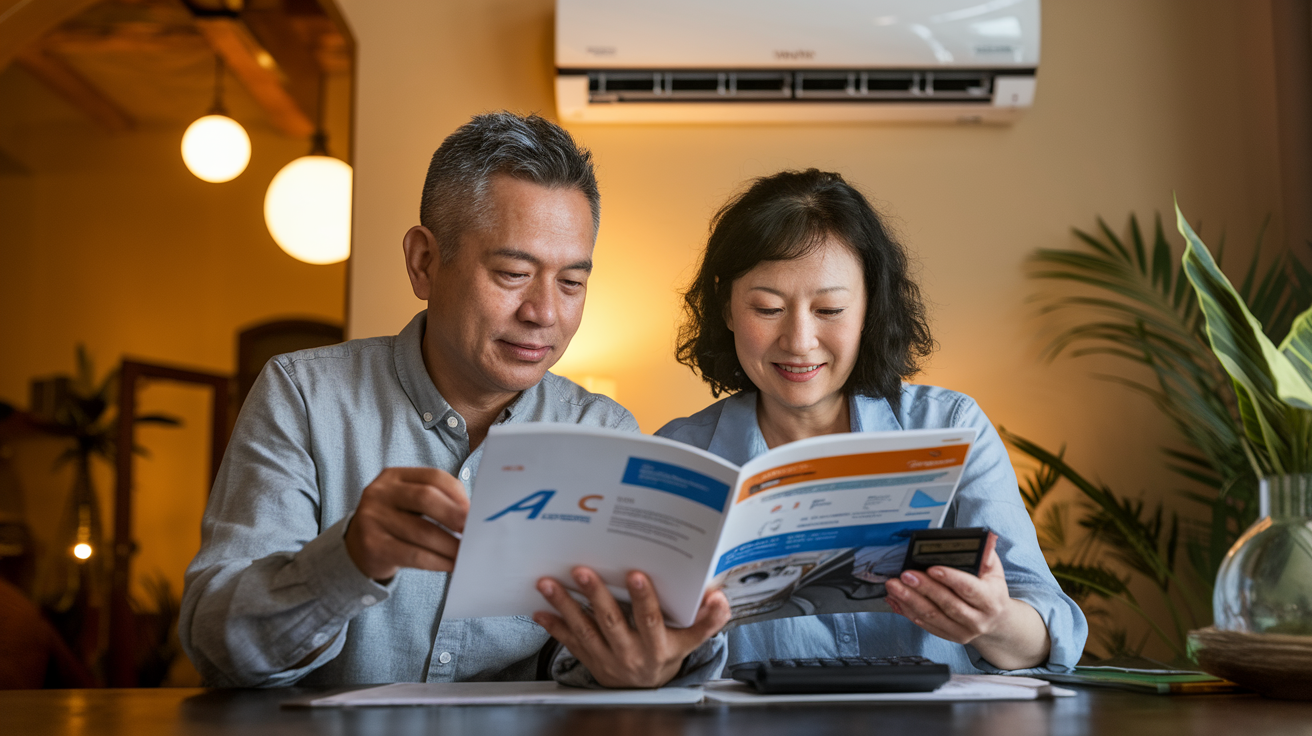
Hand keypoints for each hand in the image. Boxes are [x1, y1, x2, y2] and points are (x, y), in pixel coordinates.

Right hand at [344, 467, 468, 581]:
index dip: (458, 494)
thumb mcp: (410, 504)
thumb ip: (437, 501)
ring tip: (467, 552)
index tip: (476, 511)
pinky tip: (452, 565)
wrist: (357, 548)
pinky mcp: (373, 545)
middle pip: (426, 498)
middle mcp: (379, 492)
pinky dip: (438, 561)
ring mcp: (372, 518)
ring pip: (422, 531)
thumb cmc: (395, 522)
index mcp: (393, 476)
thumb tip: (472, 516)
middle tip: (474, 531)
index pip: (433, 477)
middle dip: (455, 516)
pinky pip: (414, 555)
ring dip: (451, 545)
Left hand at [533, 567, 730, 687]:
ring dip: (565, 606)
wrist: (645, 688)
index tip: (637, 575)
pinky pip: (569, 642)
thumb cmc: (667, 653)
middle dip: (596, 596)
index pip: (651, 621)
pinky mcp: (589, 659)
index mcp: (658, 647)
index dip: (645, 600)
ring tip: (549, 584)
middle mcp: (630, 653)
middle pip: (612, 622)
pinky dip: (553, 626)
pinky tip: (540, 610)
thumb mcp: (690, 640)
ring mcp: (606, 658)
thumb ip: (707, 621)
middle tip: (582, 570)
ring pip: (585, 630)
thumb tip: (719, 599)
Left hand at [885, 533, 1049, 669]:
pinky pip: (925, 624)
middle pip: (947, 603)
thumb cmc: (991, 590)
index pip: (969, 588)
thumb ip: (986, 553)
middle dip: (923, 588)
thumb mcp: (994, 571)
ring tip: (894, 587)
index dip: (950, 578)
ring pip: (933, 616)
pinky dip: (907, 612)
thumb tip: (986, 537)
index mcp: (990, 600)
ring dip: (910, 601)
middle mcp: (978, 619)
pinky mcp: (949, 636)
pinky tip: (895, 600)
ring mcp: (963, 631)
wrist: (996, 621)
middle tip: (905, 575)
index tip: (931, 568)